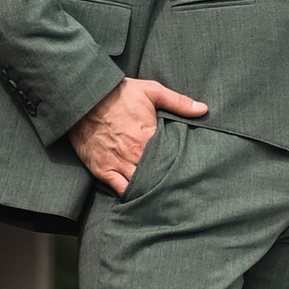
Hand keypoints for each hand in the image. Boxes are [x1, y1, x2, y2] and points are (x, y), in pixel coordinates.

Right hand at [70, 73, 206, 195]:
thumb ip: (178, 102)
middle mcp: (135, 154)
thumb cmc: (119, 93)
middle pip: (156, 176)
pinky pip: (119, 190)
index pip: (171, 159)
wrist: (84, 98)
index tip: (187, 170)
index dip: (179, 166)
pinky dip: (130, 196)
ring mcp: (118, 164)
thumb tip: (203, 109)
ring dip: (150, 190)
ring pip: (140, 186)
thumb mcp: (151, 90)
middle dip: (166, 182)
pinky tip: (139, 197)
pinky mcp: (103, 170)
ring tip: (161, 195)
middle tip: (178, 188)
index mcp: (149, 137)